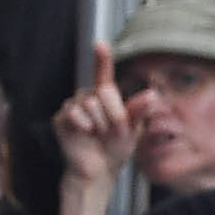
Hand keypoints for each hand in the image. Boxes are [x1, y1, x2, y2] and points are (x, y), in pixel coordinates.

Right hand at [53, 40, 139, 189]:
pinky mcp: (61, 118)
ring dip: (100, 124)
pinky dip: (85, 126)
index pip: (103, 74)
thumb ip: (138, 111)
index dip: (102, 59)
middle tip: (113, 131)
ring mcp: (73, 107)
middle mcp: (88, 98)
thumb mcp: (133, 130)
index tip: (100, 44)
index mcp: (106, 98)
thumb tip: (152, 95)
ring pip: (90, 104)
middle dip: (114, 114)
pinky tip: (86, 134)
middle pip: (103, 92)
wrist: (98, 170)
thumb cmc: (115, 149)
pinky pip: (75, 114)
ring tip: (98, 135)